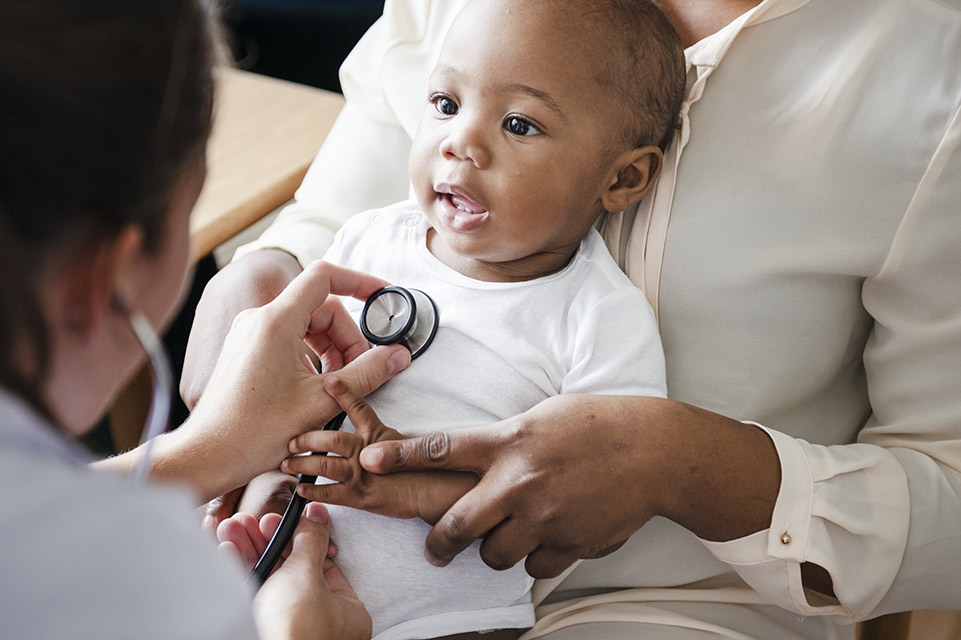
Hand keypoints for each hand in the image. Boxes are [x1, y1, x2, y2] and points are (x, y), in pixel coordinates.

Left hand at [100, 260, 412, 502]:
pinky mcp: (247, 349)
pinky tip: (317, 388)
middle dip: (348, 337)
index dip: (359, 281)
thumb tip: (399, 355)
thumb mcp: (322, 403)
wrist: (207, 455)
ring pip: (307, 324)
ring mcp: (250, 333)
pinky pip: (290, 338)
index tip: (383, 295)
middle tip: (362, 371)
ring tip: (341, 384)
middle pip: (321, 307)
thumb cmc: (254, 433)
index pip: (325, 277)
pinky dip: (312, 355)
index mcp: (276, 322)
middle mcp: (259, 319)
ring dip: (332, 348)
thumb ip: (366, 374)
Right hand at [221, 503, 371, 639]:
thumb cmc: (294, 628)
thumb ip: (311, 541)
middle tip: (249, 521)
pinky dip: (239, 572)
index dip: (301, 538)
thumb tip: (318, 514)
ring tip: (230, 528)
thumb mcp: (307, 574)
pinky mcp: (261, 629)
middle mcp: (318, 621)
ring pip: (269, 580)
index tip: (283, 520)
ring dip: (248, 550)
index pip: (324, 565)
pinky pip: (252, 595)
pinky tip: (226, 549)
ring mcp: (288, 627)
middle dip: (266, 541)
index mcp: (346, 613)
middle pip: (292, 569)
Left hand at [282, 376, 476, 523]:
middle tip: (292, 439)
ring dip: (303, 464)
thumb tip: (365, 429)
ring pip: (324, 465)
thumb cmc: (424, 469)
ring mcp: (362, 473)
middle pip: (330, 439)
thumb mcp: (402, 441)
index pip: (358, 406)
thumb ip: (381, 433)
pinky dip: (313, 492)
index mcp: (377, 433)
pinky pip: (329, 492)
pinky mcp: (359, 496)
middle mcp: (367, 451)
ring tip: (288, 463)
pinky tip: (302, 491)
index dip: (342, 391)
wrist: (435, 493)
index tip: (328, 379)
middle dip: (307, 438)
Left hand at [358, 394, 779, 578]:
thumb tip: (486, 458)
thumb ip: (509, 440)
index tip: (370, 461)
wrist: (655, 451)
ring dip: (496, 548)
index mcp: (509, 441)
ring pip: (495, 554)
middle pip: (456, 524)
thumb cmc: (602, 424)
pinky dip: (538, 557)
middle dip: (438, 542)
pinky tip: (551, 538)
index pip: (440, 449)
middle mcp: (518, 481)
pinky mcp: (567, 542)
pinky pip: (536, 565)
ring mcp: (543, 517)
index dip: (399, 457)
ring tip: (511, 535)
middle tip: (434, 548)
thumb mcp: (544, 416)